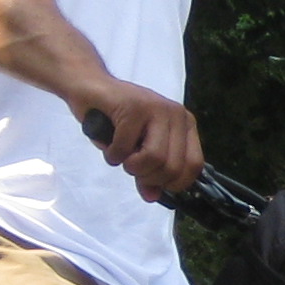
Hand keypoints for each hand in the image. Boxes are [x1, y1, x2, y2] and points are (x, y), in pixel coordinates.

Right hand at [76, 77, 203, 199]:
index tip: (153, 183)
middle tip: (131, 167)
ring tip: (121, 156)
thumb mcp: (138, 150)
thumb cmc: (116, 120)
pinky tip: (109, 145)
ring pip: (154, 158)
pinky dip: (112, 154)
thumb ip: (148, 173)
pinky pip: (125, 148)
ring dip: (131, 166)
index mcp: (184, 125)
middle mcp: (176, 114)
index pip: (194, 166)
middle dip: (147, 177)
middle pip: (173, 167)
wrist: (91, 88)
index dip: (173, 183)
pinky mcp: (133, 107)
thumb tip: (152, 197)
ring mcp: (156, 108)